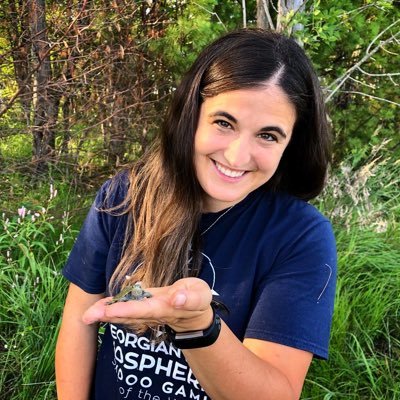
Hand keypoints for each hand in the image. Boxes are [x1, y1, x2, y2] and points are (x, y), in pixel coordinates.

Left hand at [82, 277, 212, 331]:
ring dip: (106, 313)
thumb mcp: (200, 296)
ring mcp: (147, 311)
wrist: (195, 315)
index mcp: (166, 308)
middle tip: (88, 316)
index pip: (145, 309)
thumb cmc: (198, 300)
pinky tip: (99, 306)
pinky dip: (112, 307)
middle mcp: (153, 312)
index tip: (110, 311)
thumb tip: (176, 298)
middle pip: (129, 315)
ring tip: (88, 314)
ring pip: (125, 314)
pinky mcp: (145, 306)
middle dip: (109, 314)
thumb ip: (190, 298)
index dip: (128, 310)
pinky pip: (127, 308)